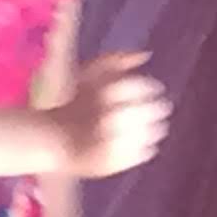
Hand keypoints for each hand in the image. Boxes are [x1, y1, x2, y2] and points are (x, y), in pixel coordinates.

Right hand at [55, 52, 170, 178]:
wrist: (52, 139)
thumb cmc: (76, 102)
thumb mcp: (90, 74)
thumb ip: (116, 60)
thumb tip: (145, 53)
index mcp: (103, 94)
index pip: (138, 87)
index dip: (150, 87)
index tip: (156, 89)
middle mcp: (107, 117)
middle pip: (144, 111)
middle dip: (156, 109)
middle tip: (163, 108)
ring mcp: (108, 142)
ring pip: (144, 135)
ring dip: (154, 130)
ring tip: (158, 128)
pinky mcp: (108, 163)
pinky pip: (136, 156)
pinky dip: (145, 150)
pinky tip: (148, 145)